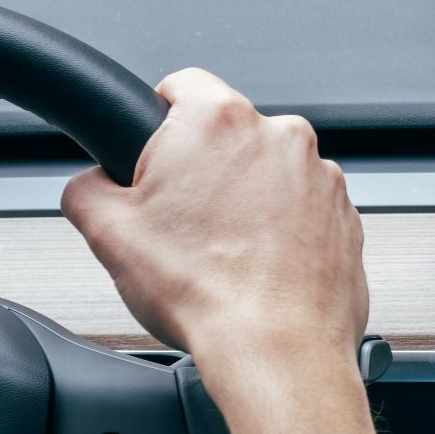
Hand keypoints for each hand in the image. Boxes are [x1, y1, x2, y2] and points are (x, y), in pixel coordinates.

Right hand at [63, 68, 434, 433]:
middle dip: (203, 168)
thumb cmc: (205, 292)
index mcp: (219, 121)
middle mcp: (281, 137)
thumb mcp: (108, 232)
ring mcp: (323, 176)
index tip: (152, 143)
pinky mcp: (347, 215)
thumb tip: (92, 183)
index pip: (181, 85)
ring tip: (223, 252)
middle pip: (229, 134)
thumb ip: (88, 188)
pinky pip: (305, 209)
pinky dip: (285, 229)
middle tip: (180, 218)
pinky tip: (260, 266)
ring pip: (271, 173)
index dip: (157, 116)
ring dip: (248, 199)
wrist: (277, 348)